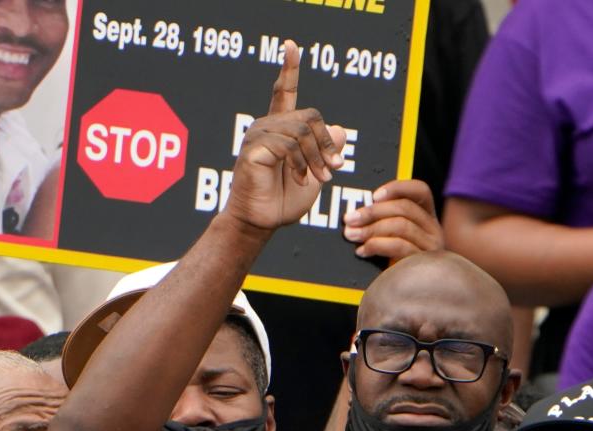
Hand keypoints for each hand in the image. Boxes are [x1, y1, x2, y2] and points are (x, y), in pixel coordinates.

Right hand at [225, 40, 346, 232]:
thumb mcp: (316, 172)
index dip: (288, 69)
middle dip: (327, 144)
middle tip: (334, 169)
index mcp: (280, 129)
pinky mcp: (253, 148)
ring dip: (317, 157)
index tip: (291, 46)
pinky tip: (301, 179)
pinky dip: (302, 163)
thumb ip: (327, 150)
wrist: (263, 222)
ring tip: (320, 178)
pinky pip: (288, 145)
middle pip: (309, 116)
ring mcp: (258, 135)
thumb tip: (338, 128)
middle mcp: (266, 126)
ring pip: (301, 130)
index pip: (283, 92)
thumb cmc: (285, 200)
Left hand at [343, 179, 443, 261]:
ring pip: (401, 225)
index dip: (397, 188)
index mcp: (427, 218)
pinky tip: (362, 251)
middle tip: (349, 219)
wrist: (411, 300)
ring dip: (371, 228)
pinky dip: (377, 245)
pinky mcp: (424, 263)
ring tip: (352, 235)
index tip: (373, 195)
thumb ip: (384, 222)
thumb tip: (357, 213)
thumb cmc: (396, 266)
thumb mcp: (393, 239)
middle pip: (405, 208)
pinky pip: (399, 246)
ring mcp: (432, 247)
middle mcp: (434, 230)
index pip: (420, 191)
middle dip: (372, 211)